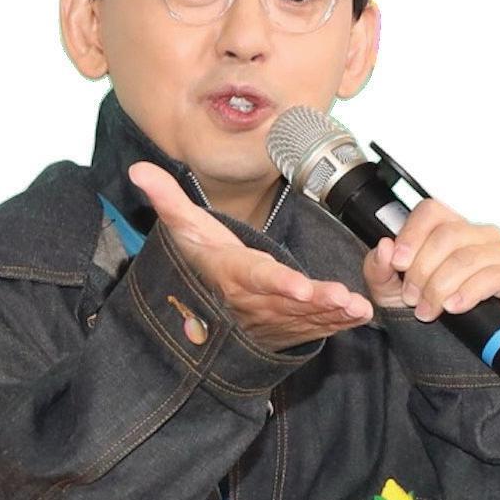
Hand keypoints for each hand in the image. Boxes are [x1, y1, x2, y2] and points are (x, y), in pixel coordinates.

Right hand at [127, 162, 373, 352]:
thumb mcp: (184, 230)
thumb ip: (167, 200)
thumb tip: (138, 170)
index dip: (277, 284)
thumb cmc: (200, 262)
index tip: (298, 286)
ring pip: (304, 318)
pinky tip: (361, 315)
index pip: (255, 278)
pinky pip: (314, 328)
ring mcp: (272, 320)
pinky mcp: (287, 329)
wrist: (204, 310)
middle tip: (342, 298)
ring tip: (357, 307)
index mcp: (233, 275)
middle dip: (316, 302)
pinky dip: (338, 324)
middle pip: (287, 302)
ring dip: (332, 314)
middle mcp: (254, 302)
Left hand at [361, 197, 499, 320]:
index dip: (411, 235)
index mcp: (450, 229)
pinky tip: (454, 307)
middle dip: (422, 270)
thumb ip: (379, 270)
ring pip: (466, 257)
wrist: (467, 347)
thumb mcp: (394, 293)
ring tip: (429, 311)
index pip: (432, 211)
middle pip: (447, 235)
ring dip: (440, 287)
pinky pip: (492, 275)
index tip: (398, 263)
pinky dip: (468, 292)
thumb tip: (384, 247)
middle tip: (412, 298)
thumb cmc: (435, 309)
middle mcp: (479, 234)